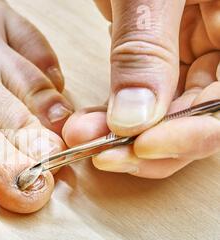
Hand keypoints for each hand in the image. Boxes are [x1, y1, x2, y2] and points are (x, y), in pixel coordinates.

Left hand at [63, 0, 219, 177]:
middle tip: (98, 150)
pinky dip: (114, 116)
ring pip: (167, 118)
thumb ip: (146, 49)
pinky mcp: (162, 57)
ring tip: (82, 136)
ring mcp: (196, 54)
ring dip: (122, 135)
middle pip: (198, 122)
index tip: (139, 145)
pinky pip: (144, 100)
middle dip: (145, 143)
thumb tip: (134, 119)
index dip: (188, 135)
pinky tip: (87, 122)